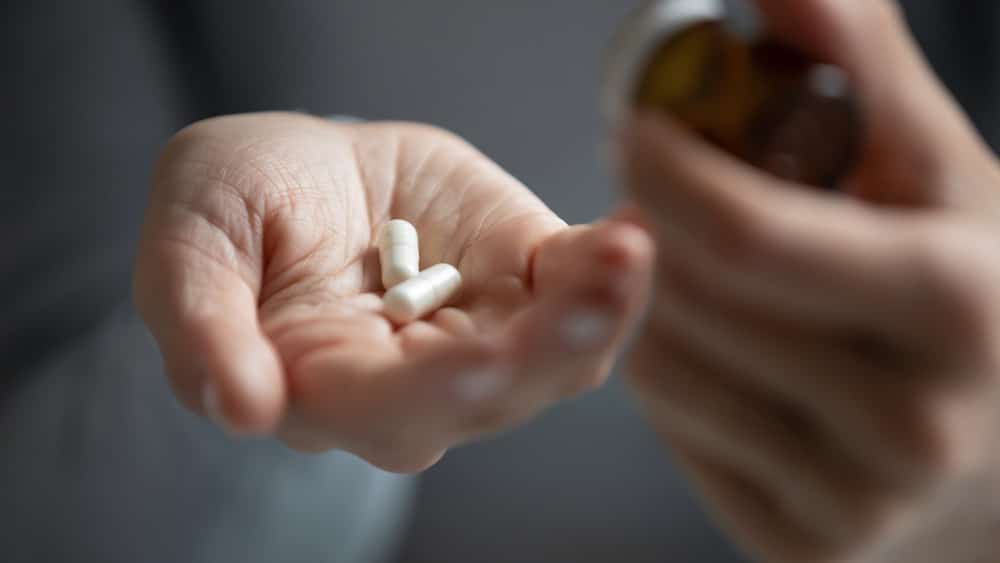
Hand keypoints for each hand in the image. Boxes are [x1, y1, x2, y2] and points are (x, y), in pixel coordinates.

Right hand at [134, 113, 652, 471]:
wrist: (299, 170)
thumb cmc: (234, 208)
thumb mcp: (188, 245)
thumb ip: (200, 325)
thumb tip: (240, 408)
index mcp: (327, 386)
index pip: (386, 410)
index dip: (433, 392)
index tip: (481, 360)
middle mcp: (416, 380)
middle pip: (493, 395)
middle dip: (545, 353)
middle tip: (590, 298)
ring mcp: (480, 329)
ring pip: (554, 356)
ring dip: (595, 314)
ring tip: (625, 255)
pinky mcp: (522, 275)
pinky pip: (576, 285)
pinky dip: (609, 268)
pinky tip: (632, 231)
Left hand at [620, 1, 999, 561]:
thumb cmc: (981, 299)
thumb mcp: (944, 177)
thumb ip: (865, 72)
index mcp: (955, 307)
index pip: (745, 235)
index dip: (666, 166)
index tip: (633, 122)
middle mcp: (908, 423)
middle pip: (687, 297)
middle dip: (653, 225)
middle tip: (664, 187)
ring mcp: (851, 505)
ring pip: (662, 366)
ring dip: (654, 299)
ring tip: (708, 273)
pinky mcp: (799, 549)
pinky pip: (676, 432)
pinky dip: (675, 374)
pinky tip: (725, 350)